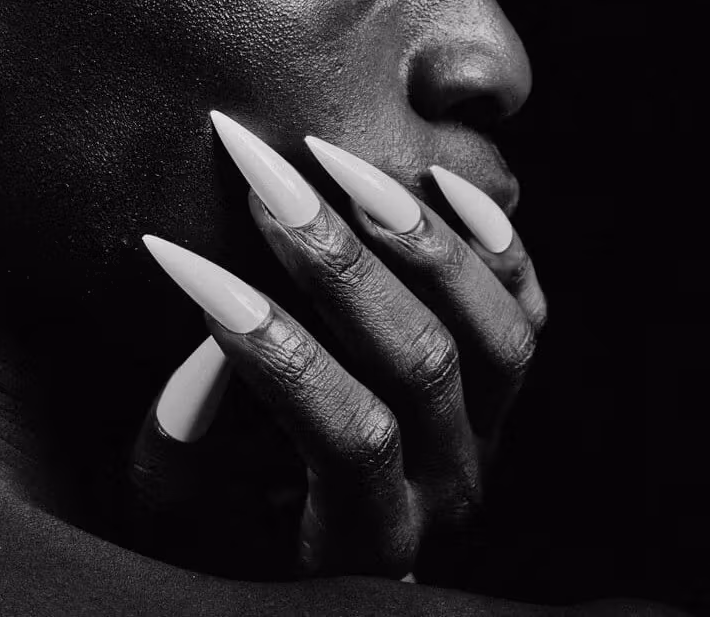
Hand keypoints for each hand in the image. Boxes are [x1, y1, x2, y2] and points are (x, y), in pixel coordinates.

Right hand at [122, 111, 546, 580]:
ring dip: (412, 233)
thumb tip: (209, 340)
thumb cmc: (227, 531)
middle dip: (336, 262)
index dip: (279, 354)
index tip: (194, 269)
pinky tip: (428, 174)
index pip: (348, 437)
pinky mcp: (502, 381)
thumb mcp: (184, 518)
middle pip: (423, 364)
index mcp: (371, 537)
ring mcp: (487, 430)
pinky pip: (525, 302)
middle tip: (263, 180)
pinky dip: (485, 233)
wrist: (307, 549)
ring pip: (493, 330)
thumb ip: (185, 448)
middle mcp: (447, 487)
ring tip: (334, 161)